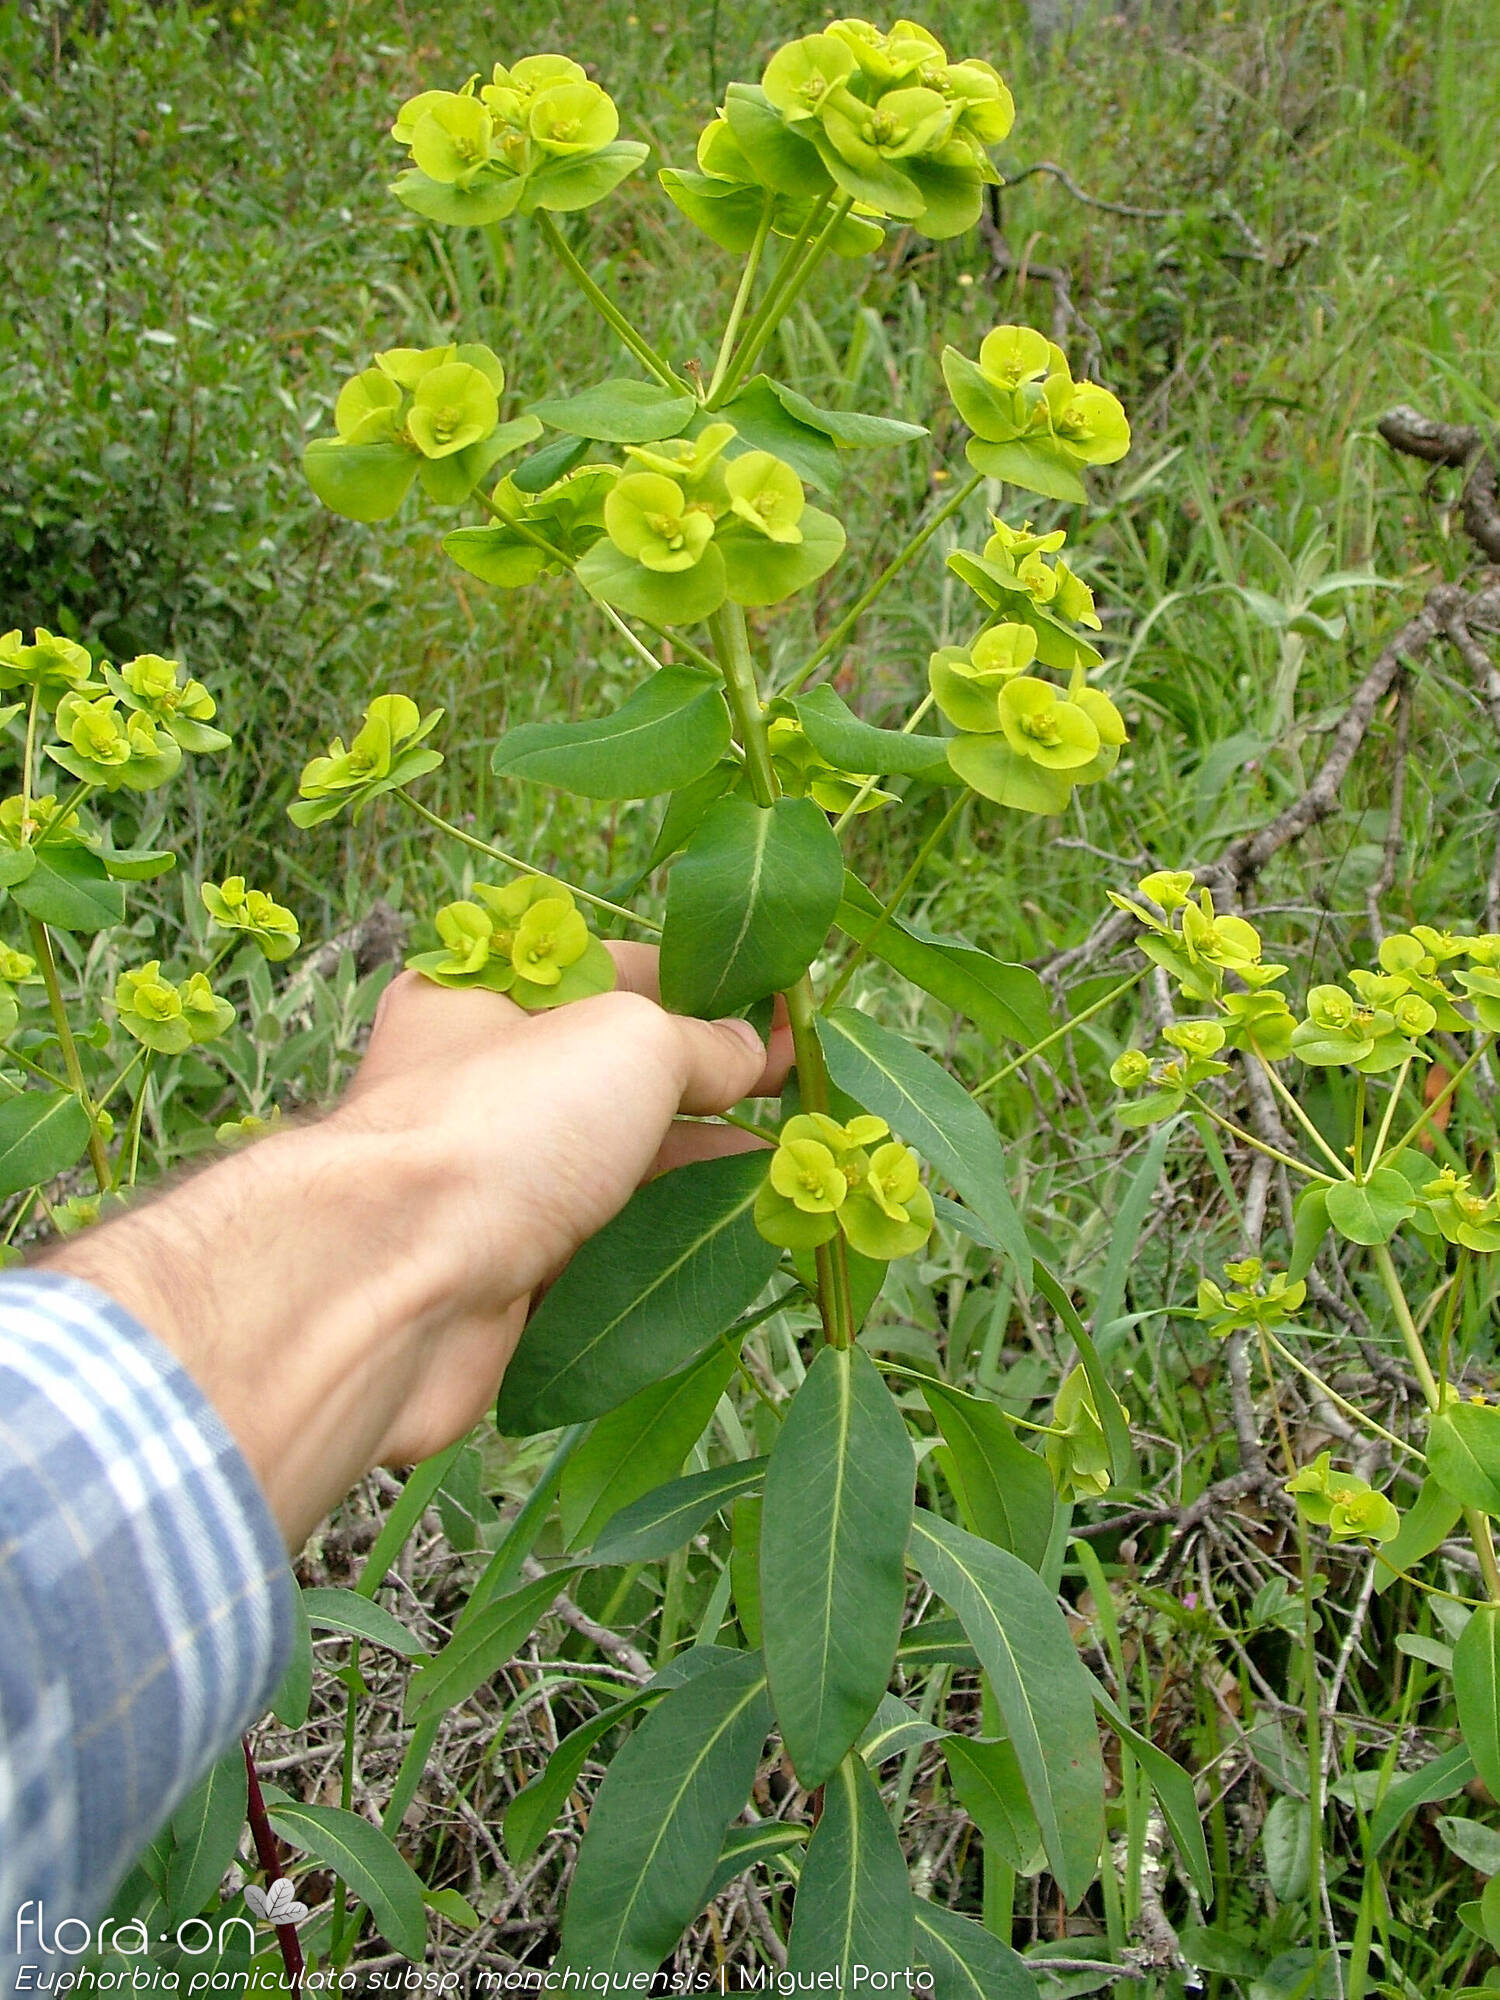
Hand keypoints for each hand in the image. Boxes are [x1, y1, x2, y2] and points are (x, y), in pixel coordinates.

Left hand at [45, 946, 791, 1545]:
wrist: (397, 1287)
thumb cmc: (503, 1124)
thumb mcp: (628, 1041)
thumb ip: (699, 1041)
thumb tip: (751, 1050)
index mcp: (480, 997)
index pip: (608, 972)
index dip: (699, 986)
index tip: (780, 1009)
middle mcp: (477, 1084)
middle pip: (612, 1075)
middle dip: (710, 1080)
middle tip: (804, 1089)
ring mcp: (488, 1184)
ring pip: (612, 1165)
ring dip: (700, 1162)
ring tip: (797, 1160)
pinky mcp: (504, 1273)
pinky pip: (602, 1245)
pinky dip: (666, 1236)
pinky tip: (739, 1229)